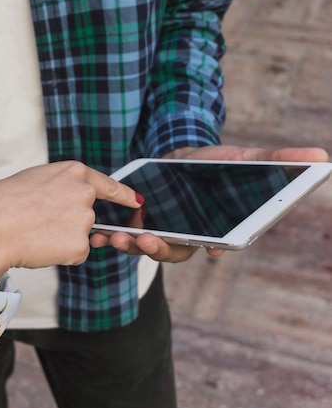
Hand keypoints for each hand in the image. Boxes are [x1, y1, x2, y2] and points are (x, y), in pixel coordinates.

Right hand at [0, 161, 142, 283]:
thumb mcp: (34, 179)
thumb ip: (59, 186)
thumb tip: (71, 203)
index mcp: (73, 171)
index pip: (107, 184)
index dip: (123, 194)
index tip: (136, 201)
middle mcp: (85, 193)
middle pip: (87, 214)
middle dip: (68, 222)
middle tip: (38, 223)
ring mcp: (84, 220)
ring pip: (80, 236)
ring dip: (62, 239)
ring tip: (34, 233)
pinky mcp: (80, 246)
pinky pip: (75, 254)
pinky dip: (60, 255)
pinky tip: (39, 247)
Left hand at [91, 144, 329, 262]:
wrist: (178, 157)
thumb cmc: (215, 163)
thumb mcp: (245, 158)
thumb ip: (277, 162)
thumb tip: (322, 158)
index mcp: (214, 228)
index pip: (216, 243)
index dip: (211, 247)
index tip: (209, 247)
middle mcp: (187, 237)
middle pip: (175, 251)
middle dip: (160, 249)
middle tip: (146, 240)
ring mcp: (160, 233)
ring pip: (146, 247)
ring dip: (131, 246)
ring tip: (116, 237)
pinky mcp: (138, 226)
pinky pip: (125, 236)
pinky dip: (112, 236)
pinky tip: (99, 231)